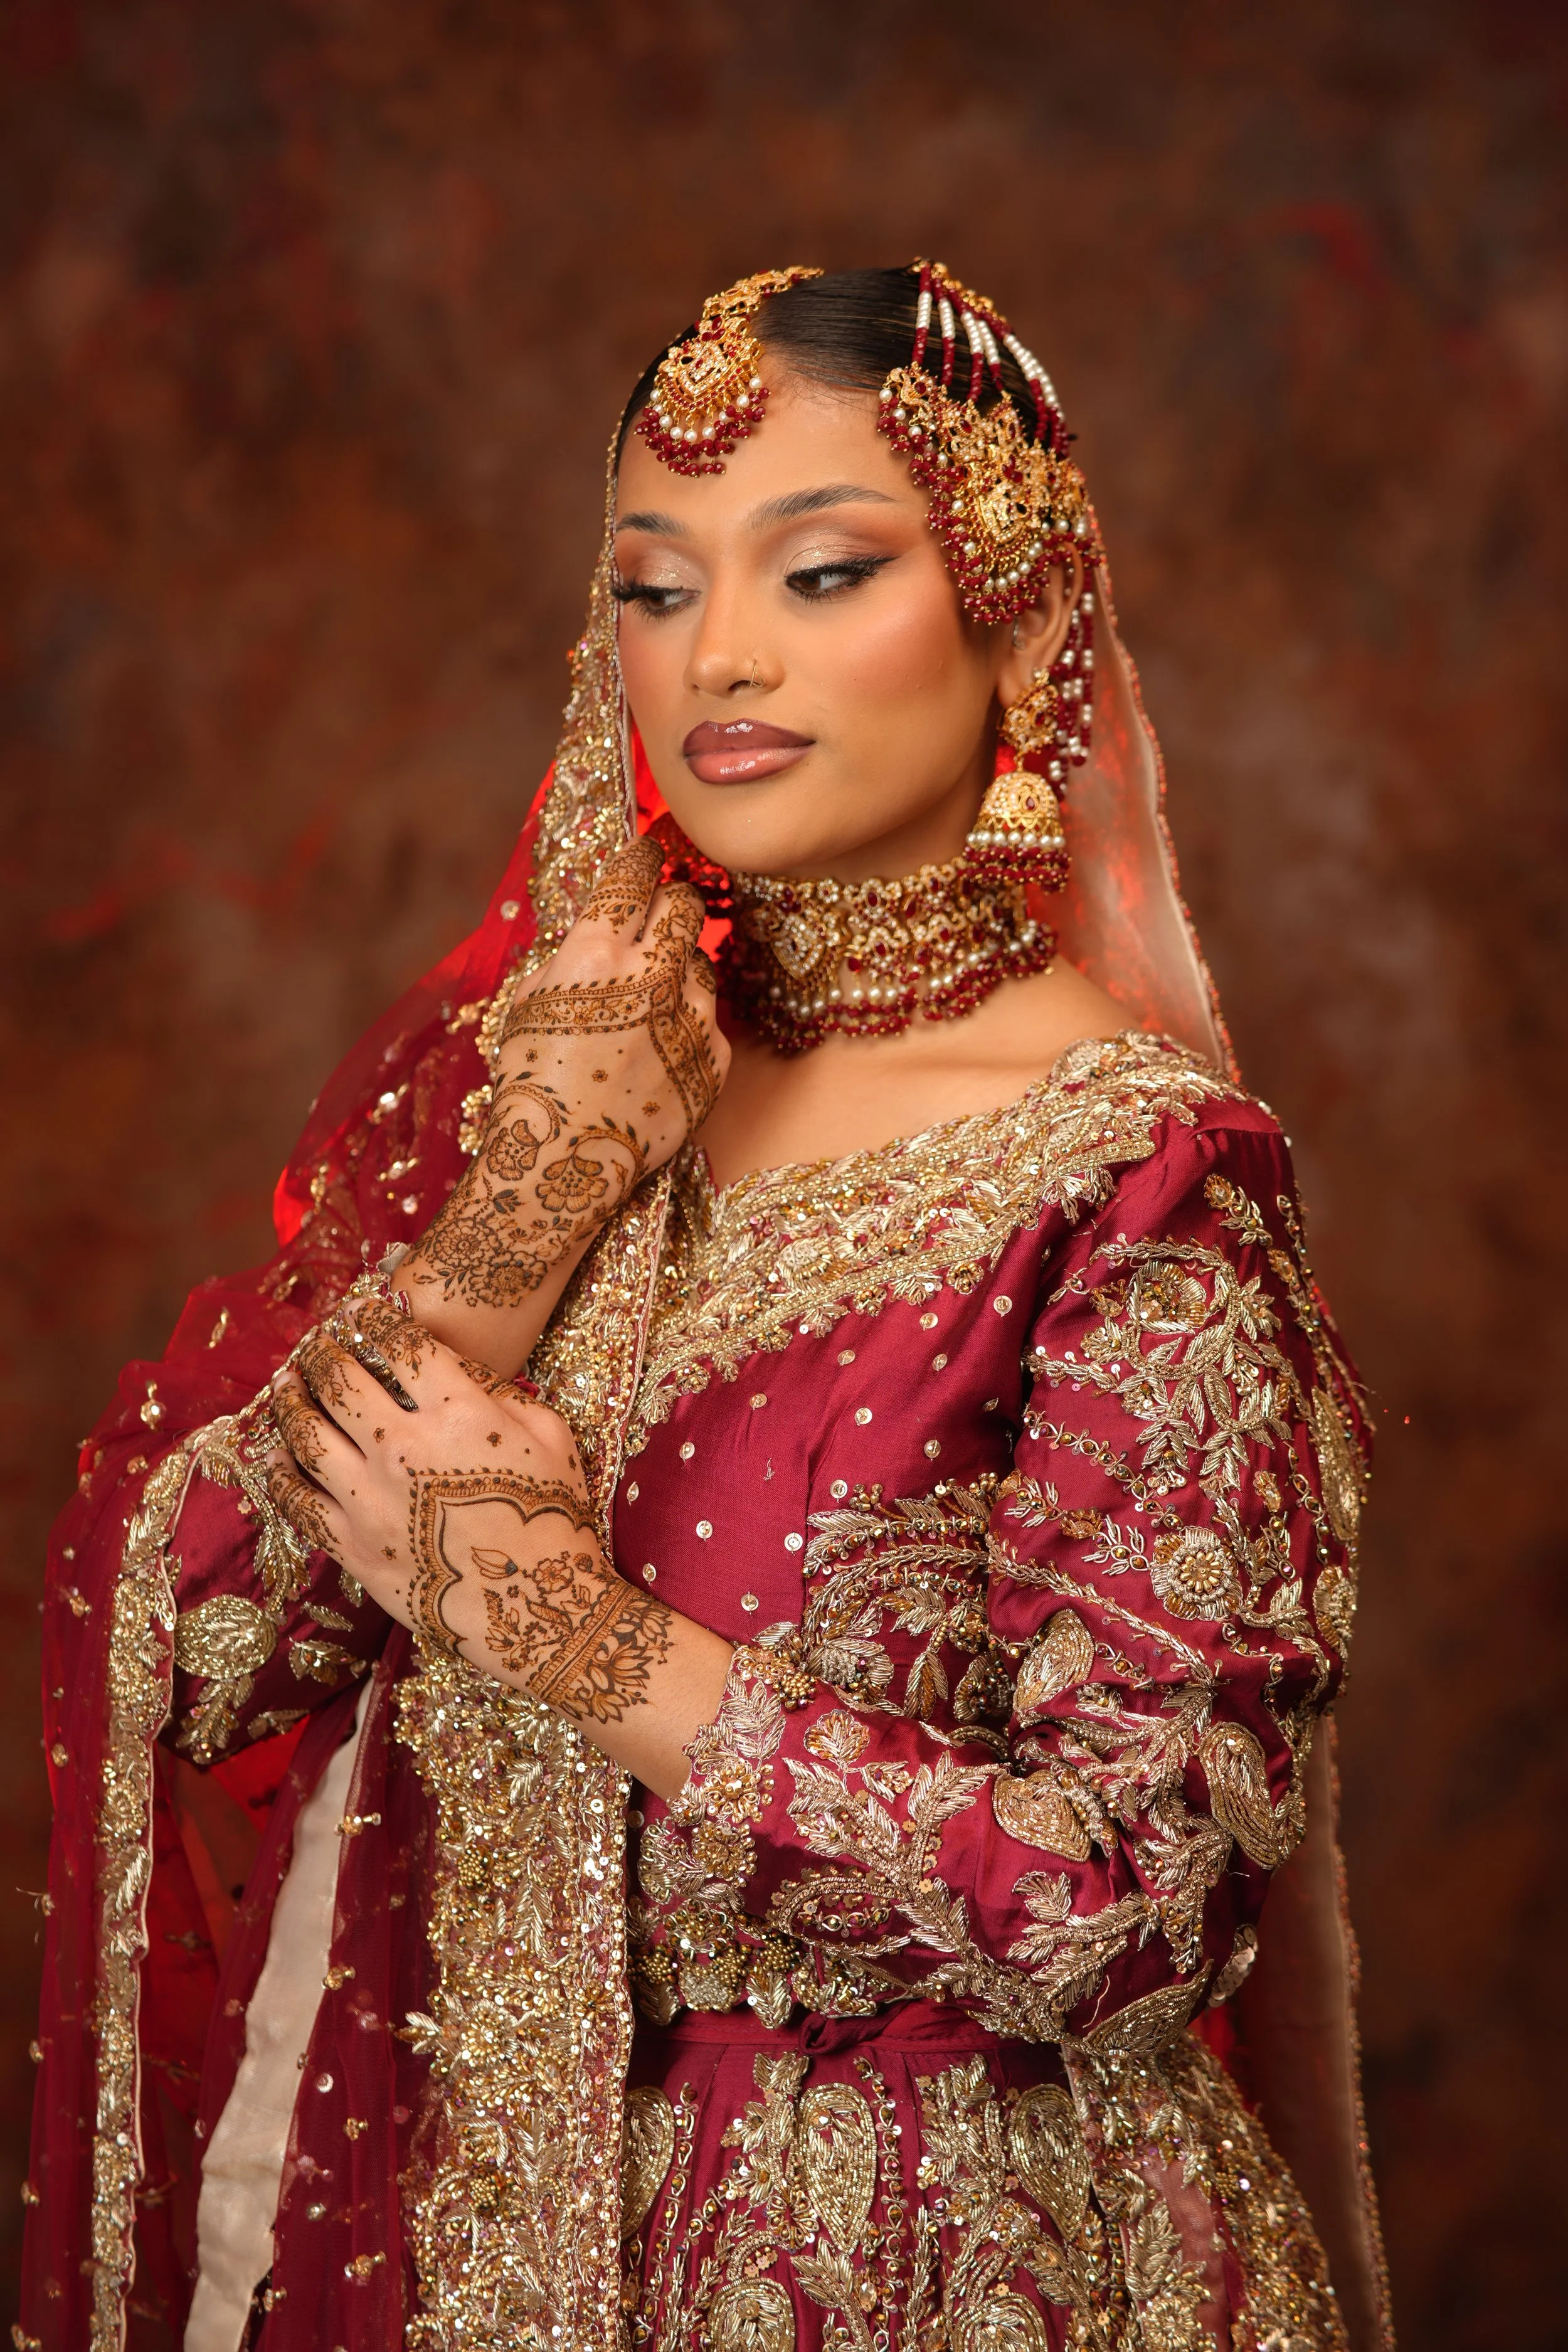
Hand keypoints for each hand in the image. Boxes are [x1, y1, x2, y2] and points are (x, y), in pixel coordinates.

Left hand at [265, 1299, 674, 1726]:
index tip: (362, 1312)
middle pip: (342, 1381)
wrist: (539, 1610)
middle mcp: (405, 1448)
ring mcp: (371, 1500)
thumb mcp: (550, 1437)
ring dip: (292, 1402)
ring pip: (307, 1434)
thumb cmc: (555, 1518)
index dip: (375, 1319)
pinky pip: (298, 1501)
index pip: (402, 1345)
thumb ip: (500, 1393)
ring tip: (287, 1388)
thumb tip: (451, 1369)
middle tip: (317, 1345)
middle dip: (323, 1352)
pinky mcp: (353, 1547)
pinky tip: (278, 1456)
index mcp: (460, 1414)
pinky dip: (281, 1472)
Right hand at [403, 837, 728, 1320]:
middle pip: (685, 904)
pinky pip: (709, 1019)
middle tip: (659, 913)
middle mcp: (652, 979)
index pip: (633, 875)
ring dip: (679, 971)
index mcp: (595, 956)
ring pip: (702, 962)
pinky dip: (689, 1024)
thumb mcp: (530, 1001)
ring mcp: (691, 1020)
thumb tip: (604, 915)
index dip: (641, 858)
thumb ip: (572, 951)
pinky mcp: (715, 1059)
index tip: (646, 853)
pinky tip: (657, 1049)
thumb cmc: (532, 1082)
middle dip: (671, 902)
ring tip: (646, 1006)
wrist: (562, 1165)